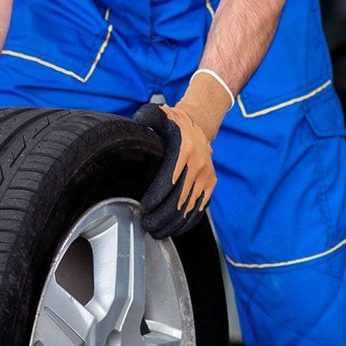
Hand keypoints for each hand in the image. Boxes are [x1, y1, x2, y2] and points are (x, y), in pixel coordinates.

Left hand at [135, 95, 219, 238]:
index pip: (170, 178)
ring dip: (173, 223)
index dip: (157, 196)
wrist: (199, 126)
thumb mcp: (159, 114)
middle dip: (162, 216)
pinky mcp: (211, 184)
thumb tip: (134, 128)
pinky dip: (188, 222)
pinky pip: (200, 208)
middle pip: (180, 198)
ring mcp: (206, 176)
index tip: (145, 207)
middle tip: (147, 224)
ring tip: (158, 231)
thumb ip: (146, 119)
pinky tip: (175, 229)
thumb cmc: (174, 124)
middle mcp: (198, 164)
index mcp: (184, 148)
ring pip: (190, 207)